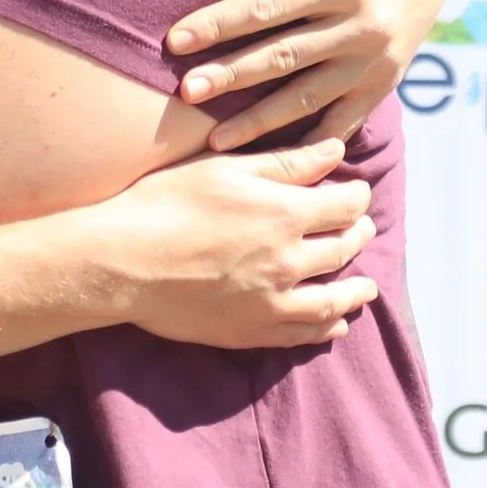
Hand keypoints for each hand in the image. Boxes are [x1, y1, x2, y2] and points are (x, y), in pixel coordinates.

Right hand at [102, 139, 378, 349]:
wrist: (121, 262)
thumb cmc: (165, 203)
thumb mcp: (223, 168)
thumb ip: (285, 163)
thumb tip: (336, 153)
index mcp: (284, 212)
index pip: (345, 205)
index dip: (356, 196)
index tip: (356, 193)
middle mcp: (289, 260)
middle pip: (344, 248)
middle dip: (357, 234)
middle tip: (361, 229)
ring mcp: (273, 301)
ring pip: (334, 298)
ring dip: (355, 289)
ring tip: (365, 284)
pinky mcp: (253, 331)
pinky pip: (306, 333)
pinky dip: (328, 326)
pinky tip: (335, 322)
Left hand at [164, 0, 451, 149]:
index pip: (268, 7)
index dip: (219, 23)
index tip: (175, 39)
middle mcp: (361, 28)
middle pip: (282, 57)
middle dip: (231, 76)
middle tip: (185, 93)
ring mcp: (373, 63)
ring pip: (308, 98)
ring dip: (261, 122)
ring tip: (216, 141)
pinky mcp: (382, 86)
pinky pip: (343, 122)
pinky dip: (311, 145)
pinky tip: (276, 163)